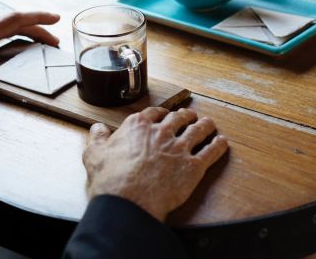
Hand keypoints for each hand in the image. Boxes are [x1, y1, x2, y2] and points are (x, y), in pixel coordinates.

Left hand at [0, 11, 60, 80]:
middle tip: (55, 39)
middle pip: (15, 22)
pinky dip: (12, 32)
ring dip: (26, 29)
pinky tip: (8, 41)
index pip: (15, 20)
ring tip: (39, 39)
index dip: (37, 19)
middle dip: (37, 27)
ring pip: (6, 24)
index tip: (55, 19)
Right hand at [83, 107, 227, 222]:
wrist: (129, 201)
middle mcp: (161, 133)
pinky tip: (222, 143)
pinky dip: (218, 146)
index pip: (154, 113)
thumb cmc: (110, 180)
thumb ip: (97, 138)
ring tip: (209, 124)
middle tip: (190, 116)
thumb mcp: (94, 154)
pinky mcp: (193, 167)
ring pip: (198, 130)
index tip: (165, 115)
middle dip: (186, 116)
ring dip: (206, 125)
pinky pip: (211, 152)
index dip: (161, 114)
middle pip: (179, 118)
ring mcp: (179, 148)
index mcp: (138, 126)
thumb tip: (98, 128)